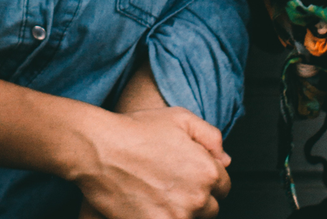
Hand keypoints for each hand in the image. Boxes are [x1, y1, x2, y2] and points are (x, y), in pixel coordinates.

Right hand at [74, 106, 229, 218]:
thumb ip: (210, 136)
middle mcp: (197, 198)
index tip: (189, 173)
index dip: (208, 177)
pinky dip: (164, 216)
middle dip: (197, 196)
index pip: (223, 186)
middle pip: (210, 208)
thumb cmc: (138, 130)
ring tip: (160, 192)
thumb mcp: (180, 118)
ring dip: (181, 210)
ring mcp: (177, 218)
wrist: (101, 150)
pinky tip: (150, 204)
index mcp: (207, 171)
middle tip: (172, 182)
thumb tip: (225, 160)